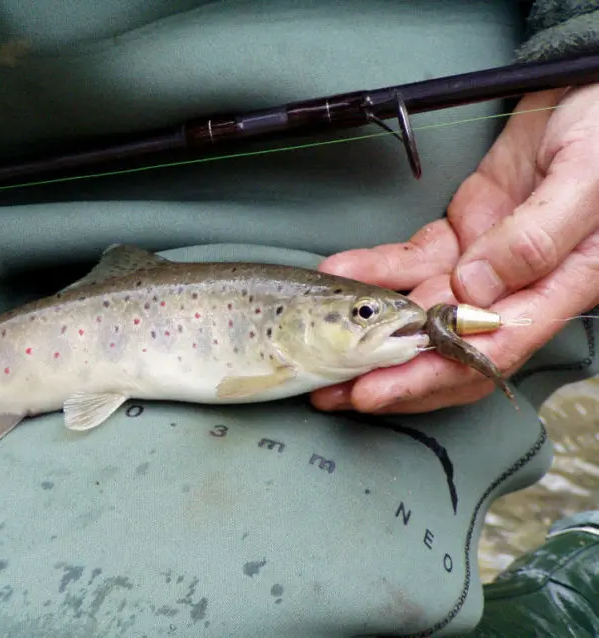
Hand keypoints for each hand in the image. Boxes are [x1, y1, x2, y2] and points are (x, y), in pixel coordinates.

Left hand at [311, 85, 598, 413]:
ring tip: (320, 346)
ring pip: (421, 309)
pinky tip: (339, 272)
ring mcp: (486, 260)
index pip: (490, 350)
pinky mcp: (462, 233)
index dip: (429, 376)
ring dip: (369, 329)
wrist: (588, 88)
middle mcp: (519, 285)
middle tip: (332, 391)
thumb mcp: (585, 178)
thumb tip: (476, 290)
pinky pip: (412, 260)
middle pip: (448, 346)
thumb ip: (537, 237)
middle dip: (388, 372)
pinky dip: (375, 268)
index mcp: (561, 285)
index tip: (375, 391)